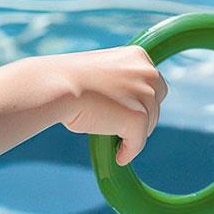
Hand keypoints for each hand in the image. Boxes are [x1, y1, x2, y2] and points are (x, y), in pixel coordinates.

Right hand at [41, 46, 167, 166]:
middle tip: (119, 127)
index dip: (141, 101)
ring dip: (132, 134)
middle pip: (155, 105)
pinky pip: (138, 142)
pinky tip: (119, 157)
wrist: (58, 87)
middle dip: (140, 118)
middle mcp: (148, 72)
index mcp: (138, 57)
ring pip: (148, 126)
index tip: (127, 111)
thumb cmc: (70, 81)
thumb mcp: (102, 73)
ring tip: (110, 137)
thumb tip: (127, 109)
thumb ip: (120, 85)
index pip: (154, 84)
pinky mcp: (139, 117)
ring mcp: (145, 95)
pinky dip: (129, 151)